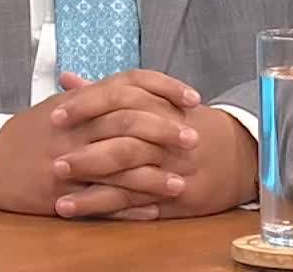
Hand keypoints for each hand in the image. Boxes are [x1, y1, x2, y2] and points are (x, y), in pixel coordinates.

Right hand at [0, 69, 200, 217]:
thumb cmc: (28, 133)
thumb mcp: (60, 106)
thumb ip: (97, 94)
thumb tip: (135, 86)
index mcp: (78, 101)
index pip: (128, 83)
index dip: (164, 88)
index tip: (192, 97)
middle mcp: (74, 127)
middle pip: (128, 121)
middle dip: (165, 131)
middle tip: (193, 139)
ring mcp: (67, 161)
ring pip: (119, 166)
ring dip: (154, 176)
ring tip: (182, 183)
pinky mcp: (60, 194)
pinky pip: (100, 201)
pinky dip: (129, 206)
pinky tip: (153, 209)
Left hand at [51, 72, 256, 219]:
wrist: (238, 152)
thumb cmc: (185, 123)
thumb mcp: (152, 101)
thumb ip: (106, 92)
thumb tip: (66, 79)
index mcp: (157, 106)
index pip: (119, 100)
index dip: (86, 107)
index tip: (54, 115)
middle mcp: (165, 137)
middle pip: (124, 143)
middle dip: (87, 155)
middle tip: (54, 162)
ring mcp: (173, 169)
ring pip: (130, 178)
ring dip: (93, 191)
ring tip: (60, 199)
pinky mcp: (178, 197)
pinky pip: (142, 205)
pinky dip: (113, 210)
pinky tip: (88, 214)